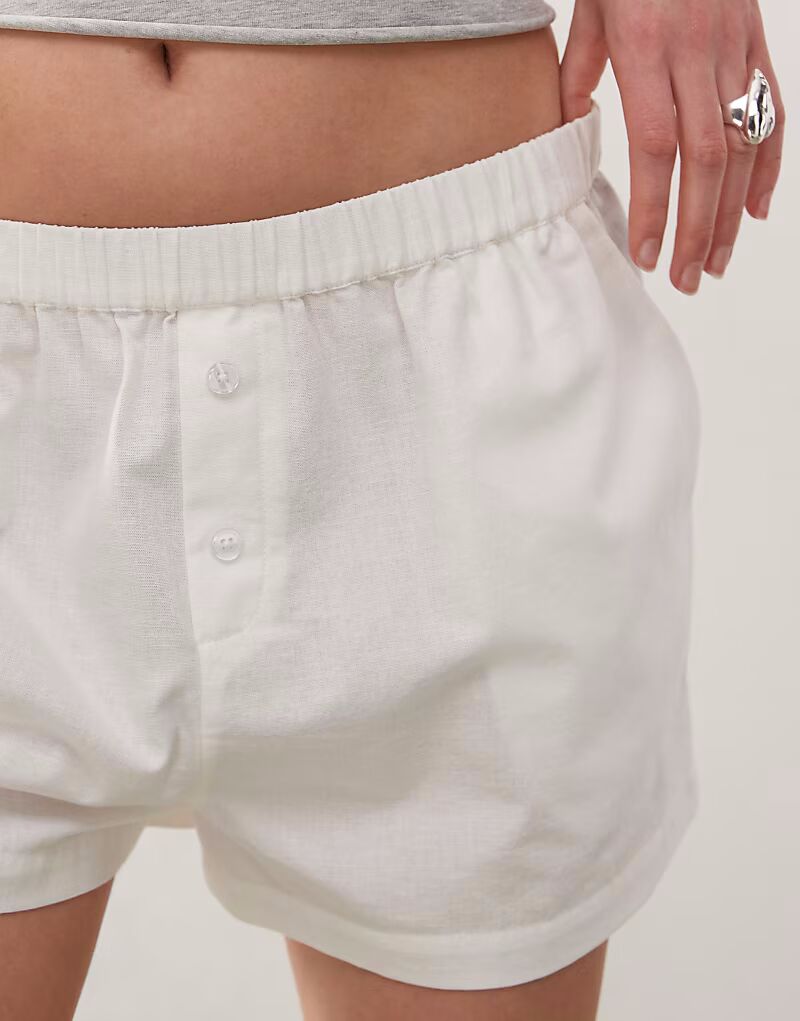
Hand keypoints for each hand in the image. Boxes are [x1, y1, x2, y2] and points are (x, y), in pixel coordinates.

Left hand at [558, 0, 784, 294]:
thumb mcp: (588, 11)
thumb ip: (579, 74)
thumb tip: (567, 129)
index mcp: (647, 50)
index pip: (655, 149)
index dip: (654, 209)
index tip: (645, 255)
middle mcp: (696, 54)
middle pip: (705, 159)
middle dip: (695, 228)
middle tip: (685, 279)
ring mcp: (733, 48)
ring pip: (742, 144)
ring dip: (730, 212)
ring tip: (715, 262)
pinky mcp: (755, 41)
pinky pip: (771, 110)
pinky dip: (768, 164)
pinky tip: (755, 210)